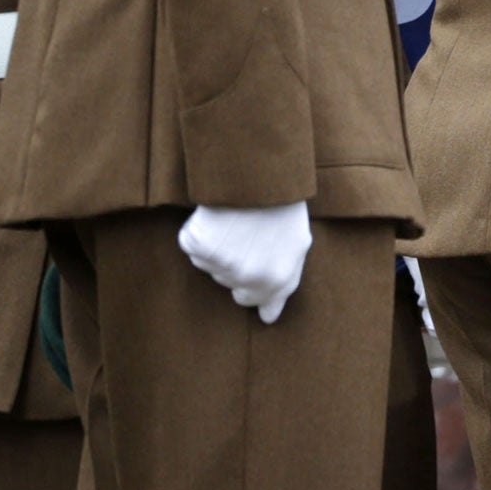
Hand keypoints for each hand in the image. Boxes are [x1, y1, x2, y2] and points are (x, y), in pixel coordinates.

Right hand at [178, 202, 312, 323]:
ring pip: (210, 265)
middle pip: (230, 283)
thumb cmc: (283, 203)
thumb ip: (284, 284)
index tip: (249, 271)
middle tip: (245, 233)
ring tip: (236, 219)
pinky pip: (193, 245)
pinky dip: (199, 231)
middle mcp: (250, 277)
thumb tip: (268, 318)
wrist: (262, 172)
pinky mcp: (200, 246)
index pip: (257, 301)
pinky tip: (217, 215)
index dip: (253, 287)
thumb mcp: (298, 243)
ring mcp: (223, 263)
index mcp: (279, 279)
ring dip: (219, 246)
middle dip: (235, 263)